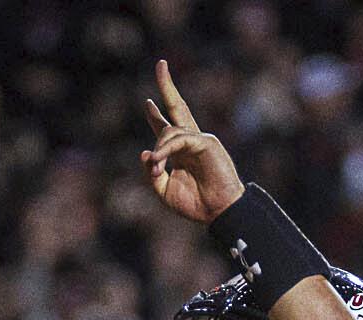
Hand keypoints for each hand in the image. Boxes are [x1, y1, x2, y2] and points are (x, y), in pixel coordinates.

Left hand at [140, 61, 242, 224]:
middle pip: (177, 106)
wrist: (218, 213)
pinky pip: (180, 139)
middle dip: (167, 85)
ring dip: (159, 149)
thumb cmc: (195, 205)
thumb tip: (144, 153)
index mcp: (180, 152)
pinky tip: (159, 160)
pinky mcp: (206, 142)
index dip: (155, 115)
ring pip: (170, 131)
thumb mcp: (164, 191)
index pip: (165, 127)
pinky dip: (166, 149)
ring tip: (155, 165)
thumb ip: (152, 173)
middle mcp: (190, 141)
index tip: (148, 102)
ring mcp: (199, 139)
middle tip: (161, 64)